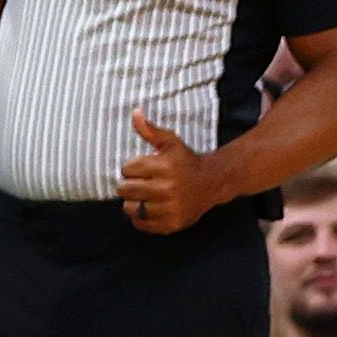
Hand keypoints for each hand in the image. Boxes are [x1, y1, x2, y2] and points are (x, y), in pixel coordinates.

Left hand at [119, 111, 223, 234]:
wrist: (212, 183)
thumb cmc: (185, 161)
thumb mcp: (170, 143)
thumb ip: (151, 130)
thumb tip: (135, 112)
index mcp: (165, 167)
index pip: (126, 169)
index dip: (132, 167)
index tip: (143, 168)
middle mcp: (168, 188)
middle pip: (124, 189)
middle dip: (130, 184)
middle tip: (144, 182)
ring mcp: (170, 208)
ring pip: (130, 208)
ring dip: (134, 202)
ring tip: (147, 195)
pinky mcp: (171, 224)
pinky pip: (141, 224)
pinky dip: (141, 217)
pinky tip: (151, 207)